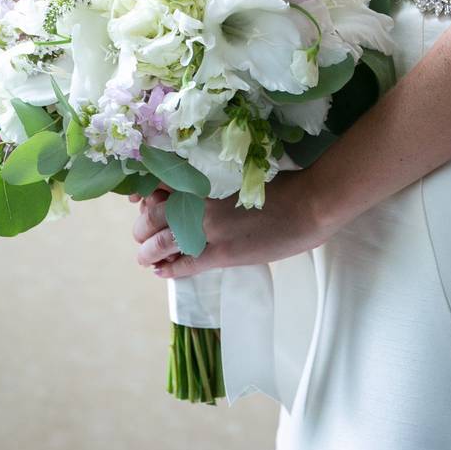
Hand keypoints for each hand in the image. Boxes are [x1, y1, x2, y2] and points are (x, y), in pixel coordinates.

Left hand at [130, 172, 330, 278]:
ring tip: (144, 257)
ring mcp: (209, 229)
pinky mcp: (222, 254)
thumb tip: (207, 192)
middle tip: (142, 233)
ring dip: (148, 251)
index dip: (145, 194)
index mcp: (206, 180)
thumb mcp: (245, 177)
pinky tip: (160, 272)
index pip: (160, 184)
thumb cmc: (286, 186)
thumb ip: (220, 184)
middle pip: (153, 215)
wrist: (310, 204)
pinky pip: (186, 264)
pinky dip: (169, 269)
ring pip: (161, 242)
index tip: (140, 201)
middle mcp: (200, 203)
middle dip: (142, 227)